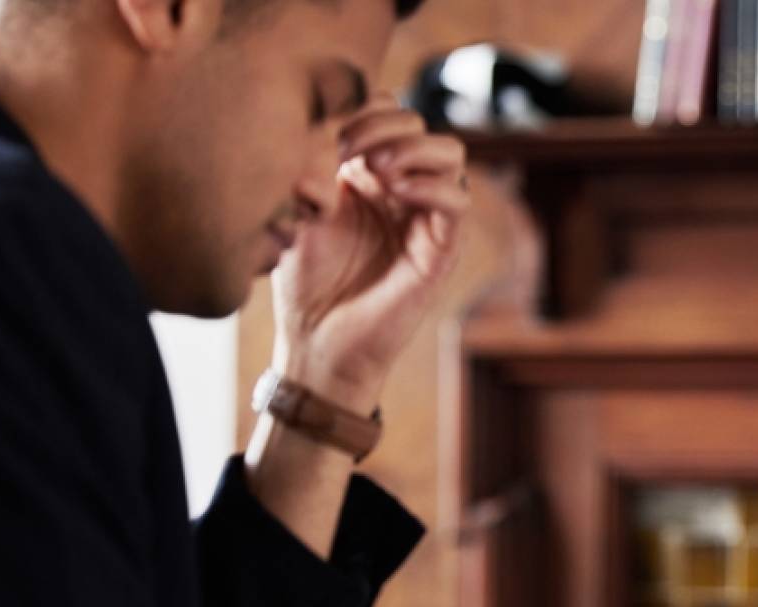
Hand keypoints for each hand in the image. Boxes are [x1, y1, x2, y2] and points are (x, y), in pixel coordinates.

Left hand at [270, 95, 469, 413]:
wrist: (318, 344)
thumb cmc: (305, 284)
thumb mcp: (299, 212)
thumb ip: (312, 167)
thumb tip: (325, 131)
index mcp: (368, 175)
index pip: (387, 114)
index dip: (364, 111)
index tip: (328, 135)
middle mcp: (401, 190)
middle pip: (419, 124)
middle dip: (385, 125)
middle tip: (349, 149)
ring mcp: (424, 217)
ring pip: (450, 153)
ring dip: (414, 149)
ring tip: (377, 169)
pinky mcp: (440, 249)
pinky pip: (458, 201)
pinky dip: (432, 186)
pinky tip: (396, 192)